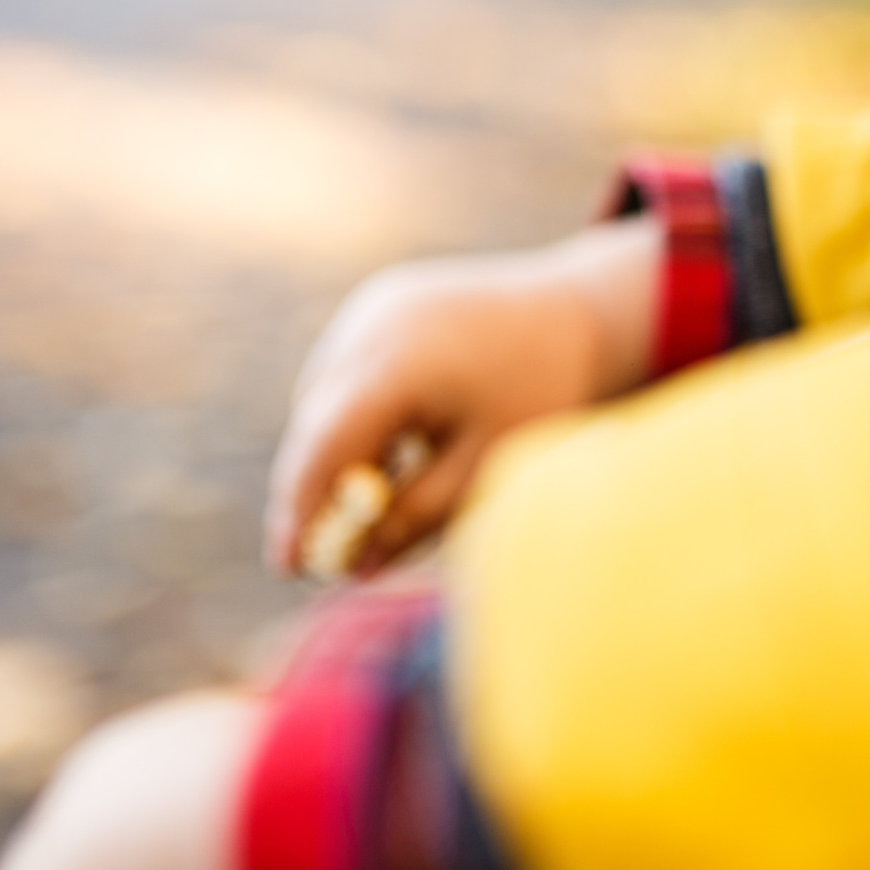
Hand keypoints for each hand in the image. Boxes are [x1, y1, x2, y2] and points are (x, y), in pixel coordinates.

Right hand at [265, 217, 658, 575]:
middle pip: (315, 424)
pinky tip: (385, 448)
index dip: (299, 512)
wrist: (580, 311)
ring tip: (362, 504)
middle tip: (319, 559)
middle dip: (311, 493)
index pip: (324, 447)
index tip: (289, 568)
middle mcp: (371, 327)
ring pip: (322, 397)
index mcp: (398, 365)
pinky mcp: (381, 301)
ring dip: (329, 452)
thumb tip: (357, 568)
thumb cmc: (543, 392)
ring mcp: (372, 308)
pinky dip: (350, 413)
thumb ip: (417, 516)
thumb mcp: (485, 466)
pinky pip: (345, 369)